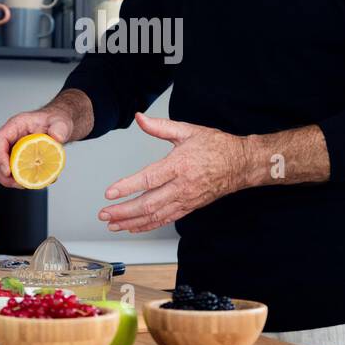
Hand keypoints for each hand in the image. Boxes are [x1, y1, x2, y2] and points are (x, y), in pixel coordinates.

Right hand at [0, 97, 82, 188]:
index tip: (7, 171)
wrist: (57, 127)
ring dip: (8, 180)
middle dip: (2, 174)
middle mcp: (9, 137)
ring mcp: (10, 149)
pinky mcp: (15, 158)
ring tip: (26, 184)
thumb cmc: (54, 121)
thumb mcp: (60, 122)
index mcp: (16, 125)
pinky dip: (18, 179)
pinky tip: (33, 181)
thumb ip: (59, 128)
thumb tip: (57, 138)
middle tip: (18, 183)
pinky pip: (9, 171)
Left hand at [98, 113, 250, 232]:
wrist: (240, 164)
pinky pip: (165, 220)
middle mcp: (181, 186)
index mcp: (179, 165)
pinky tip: (133, 226)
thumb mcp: (188, 130)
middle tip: (104, 213)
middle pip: (148, 203)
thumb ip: (160, 126)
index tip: (110, 193)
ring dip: (131, 221)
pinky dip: (147, 225)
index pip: (149, 179)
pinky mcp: (188, 207)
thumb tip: (140, 118)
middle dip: (123, 211)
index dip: (127, 187)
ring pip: (155, 215)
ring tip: (112, 224)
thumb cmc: (216, 147)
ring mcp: (185, 199)